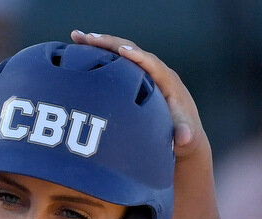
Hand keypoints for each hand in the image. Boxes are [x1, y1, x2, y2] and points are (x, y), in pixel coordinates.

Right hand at [70, 31, 207, 161]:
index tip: (123, 52)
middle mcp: (155, 71)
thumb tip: (184, 138)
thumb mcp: (186, 136)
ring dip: (99, 43)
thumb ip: (184, 135)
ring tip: (76, 37)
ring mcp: (143, 71)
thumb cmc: (183, 134)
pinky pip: (115, 61)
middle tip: (86, 37)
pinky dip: (98, 54)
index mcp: (167, 81)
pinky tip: (79, 51)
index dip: (138, 56)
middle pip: (131, 50)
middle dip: (109, 43)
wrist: (182, 132)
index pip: (151, 63)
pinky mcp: (134, 76)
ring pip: (120, 52)